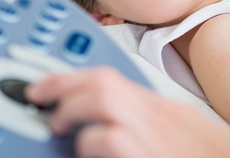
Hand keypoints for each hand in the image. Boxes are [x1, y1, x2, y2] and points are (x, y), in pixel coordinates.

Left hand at [25, 67, 229, 157]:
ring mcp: (156, 135)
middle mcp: (159, 116)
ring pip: (103, 99)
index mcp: (164, 110)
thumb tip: (122, 130)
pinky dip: (89, 142)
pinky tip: (84, 147)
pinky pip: (110, 140)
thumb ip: (157, 128)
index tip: (54, 84)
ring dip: (71, 107)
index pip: (113, 79)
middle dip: (63, 84)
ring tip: (55, 123)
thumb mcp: (190, 136)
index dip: (77, 78)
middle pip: (104, 80)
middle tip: (39, 95)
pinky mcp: (149, 156)